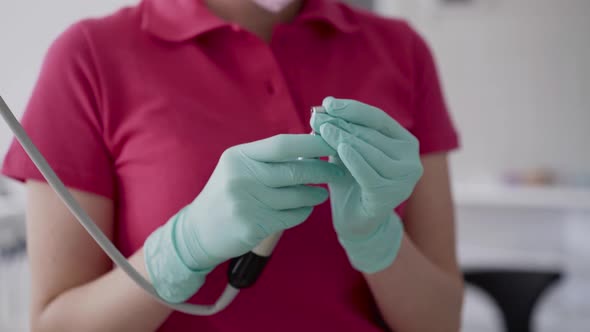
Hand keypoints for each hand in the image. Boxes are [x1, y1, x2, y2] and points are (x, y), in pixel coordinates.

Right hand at [144, 134, 343, 301]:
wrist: (198, 231)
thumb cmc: (227, 194)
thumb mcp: (239, 168)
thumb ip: (268, 159)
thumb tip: (310, 148)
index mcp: (238, 157)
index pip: (282, 145)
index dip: (311, 143)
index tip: (333, 142)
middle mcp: (240, 177)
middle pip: (294, 171)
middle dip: (322, 170)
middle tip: (339, 171)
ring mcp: (246, 203)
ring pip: (296, 196)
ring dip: (315, 194)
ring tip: (322, 193)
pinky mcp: (252, 226)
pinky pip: (291, 217)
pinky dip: (303, 212)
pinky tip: (306, 208)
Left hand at [310, 97, 422, 272]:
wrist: (354, 221)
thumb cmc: (351, 182)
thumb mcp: (345, 152)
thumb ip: (339, 132)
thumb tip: (320, 109)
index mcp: (405, 143)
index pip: (378, 119)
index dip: (352, 109)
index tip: (327, 103)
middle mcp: (411, 159)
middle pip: (372, 134)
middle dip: (342, 123)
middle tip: (317, 117)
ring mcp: (405, 179)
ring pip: (371, 151)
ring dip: (344, 138)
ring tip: (322, 130)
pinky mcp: (391, 196)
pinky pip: (370, 173)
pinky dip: (355, 160)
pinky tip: (340, 149)